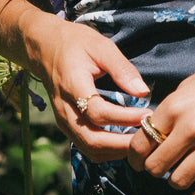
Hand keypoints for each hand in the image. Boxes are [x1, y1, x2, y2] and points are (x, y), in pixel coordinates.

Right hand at [39, 22, 149, 162]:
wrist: (45, 47)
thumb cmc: (76, 43)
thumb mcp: (101, 46)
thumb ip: (122, 69)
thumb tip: (143, 92)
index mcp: (72, 85)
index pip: (98, 112)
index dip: (124, 118)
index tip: (147, 115)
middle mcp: (65, 108)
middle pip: (92, 140)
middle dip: (122, 144)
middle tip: (148, 137)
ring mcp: (63, 120)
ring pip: (90, 149)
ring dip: (117, 151)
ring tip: (141, 141)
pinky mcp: (67, 126)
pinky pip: (87, 147)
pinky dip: (108, 151)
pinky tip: (126, 141)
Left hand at [125, 45, 194, 194]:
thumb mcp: (190, 84)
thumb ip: (171, 109)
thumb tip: (155, 131)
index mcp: (175, 106)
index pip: (142, 142)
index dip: (136, 156)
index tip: (138, 161)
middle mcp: (191, 127)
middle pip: (157, 165)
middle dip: (153, 170)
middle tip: (158, 168)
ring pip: (179, 180)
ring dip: (174, 183)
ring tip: (177, 177)